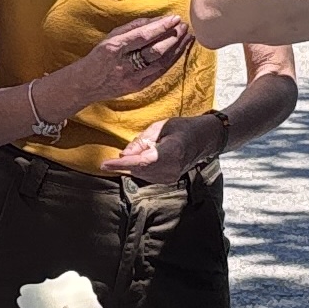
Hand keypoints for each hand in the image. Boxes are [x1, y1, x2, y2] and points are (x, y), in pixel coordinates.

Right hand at [55, 13, 191, 106]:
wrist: (87, 84)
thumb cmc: (100, 56)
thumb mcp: (111, 37)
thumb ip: (133, 27)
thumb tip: (156, 20)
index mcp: (115, 48)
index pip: (143, 37)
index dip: (161, 27)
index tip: (175, 18)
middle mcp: (124, 64)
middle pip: (155, 51)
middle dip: (173, 38)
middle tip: (184, 26)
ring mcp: (133, 78)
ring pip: (161, 63)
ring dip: (177, 49)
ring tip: (188, 37)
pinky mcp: (139, 87)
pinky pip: (160, 72)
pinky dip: (172, 61)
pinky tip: (180, 51)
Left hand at [99, 112, 226, 184]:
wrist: (203, 140)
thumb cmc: (182, 128)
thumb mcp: (160, 126)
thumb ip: (141, 141)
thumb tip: (123, 154)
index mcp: (172, 151)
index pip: (142, 161)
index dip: (121, 164)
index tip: (104, 164)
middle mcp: (172, 168)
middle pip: (139, 170)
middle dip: (124, 164)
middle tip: (110, 160)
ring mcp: (172, 177)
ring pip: (141, 174)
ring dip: (132, 166)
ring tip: (140, 152)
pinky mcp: (169, 180)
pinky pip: (147, 176)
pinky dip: (139, 169)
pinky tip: (141, 160)